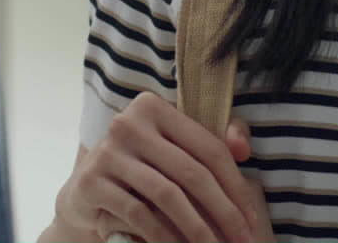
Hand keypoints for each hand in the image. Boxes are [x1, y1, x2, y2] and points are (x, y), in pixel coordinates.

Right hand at [53, 93, 266, 242]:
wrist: (87, 191)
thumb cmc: (142, 168)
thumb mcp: (175, 148)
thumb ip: (212, 142)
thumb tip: (243, 148)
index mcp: (153, 107)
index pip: (208, 147)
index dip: (235, 186)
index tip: (251, 220)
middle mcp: (128, 123)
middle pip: (191, 172)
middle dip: (223, 212)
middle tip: (242, 241)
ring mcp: (107, 152)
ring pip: (167, 194)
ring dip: (198, 229)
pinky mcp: (91, 183)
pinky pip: (138, 214)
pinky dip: (165, 237)